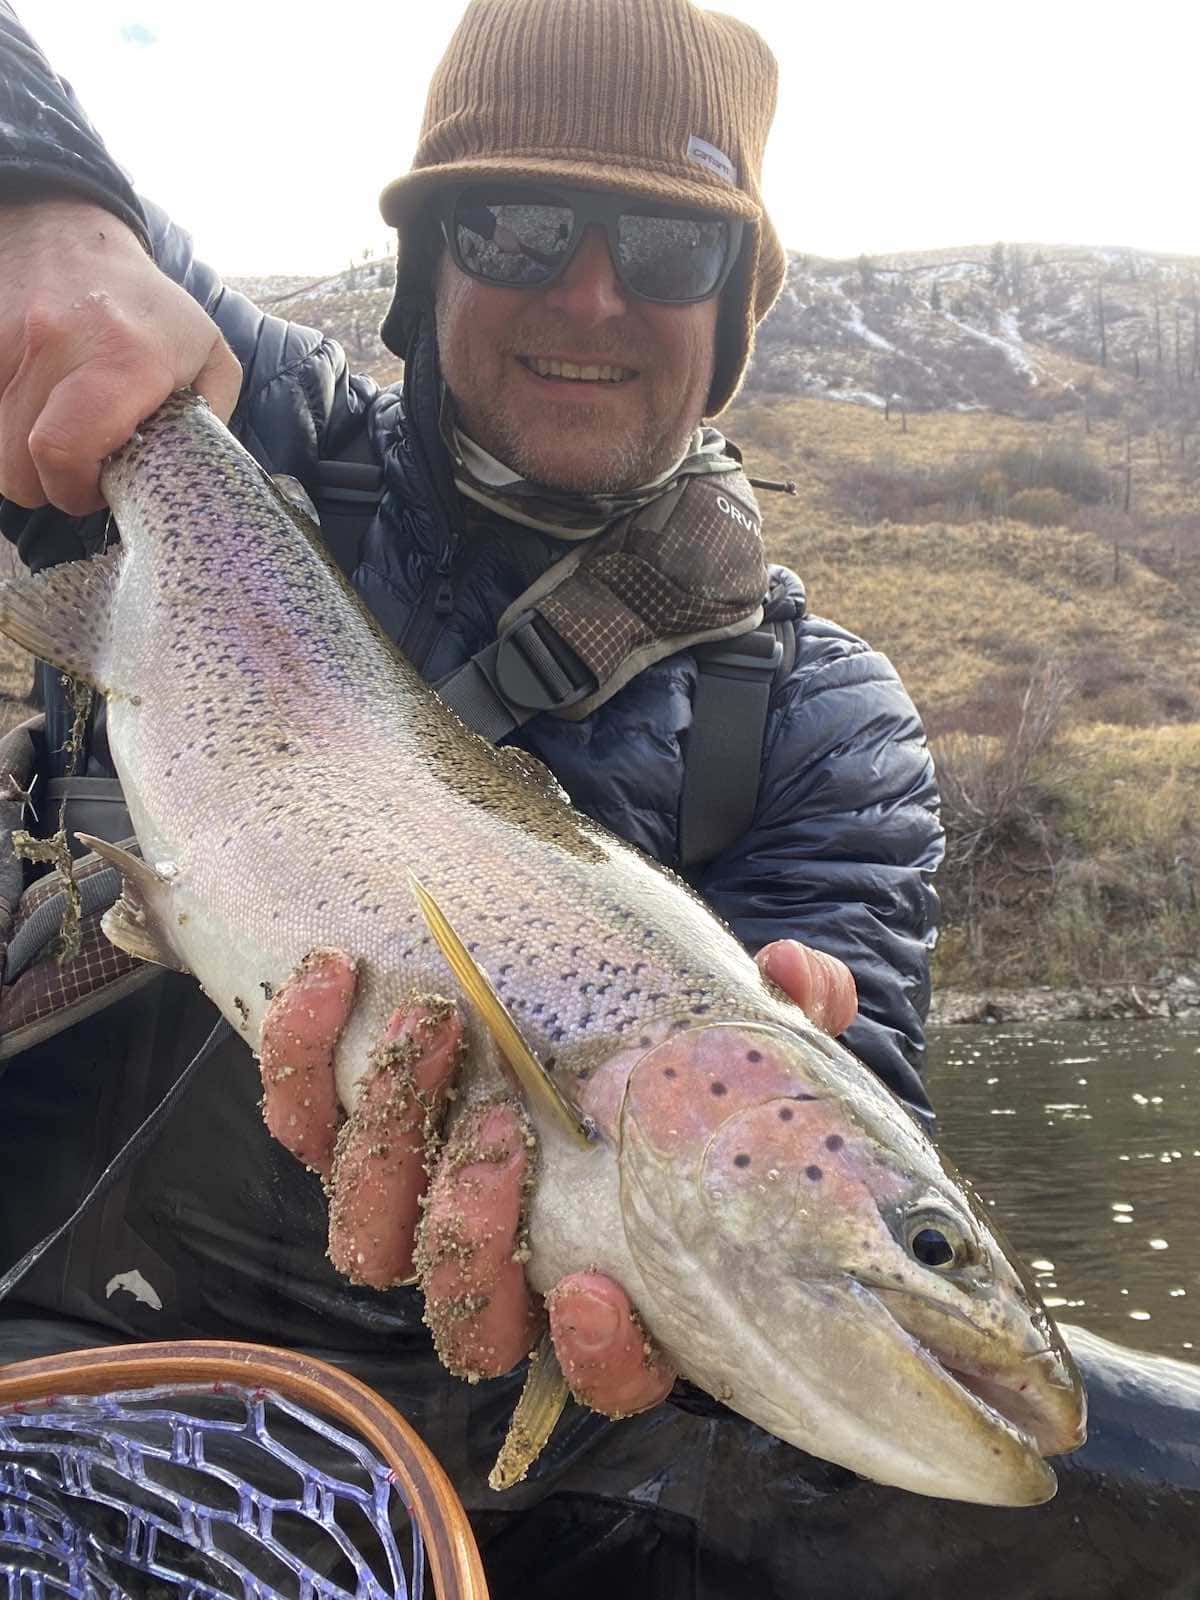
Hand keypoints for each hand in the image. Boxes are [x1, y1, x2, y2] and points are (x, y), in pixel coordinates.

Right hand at [0, 198, 240, 513]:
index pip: (64, 450)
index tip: (99, 488)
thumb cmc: (147, 306)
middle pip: (18, 465)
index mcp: (121, 359)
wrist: (69, 234)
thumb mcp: (207, 354)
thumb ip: (210, 417)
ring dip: (24, 462)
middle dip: (50, 485)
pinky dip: (7, 432)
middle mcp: (52, 347)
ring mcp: (3, 346)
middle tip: (82, 470)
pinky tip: (37, 415)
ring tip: (62, 440)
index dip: (76, 490)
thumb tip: (195, 471)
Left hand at [255, 938, 855, 1420]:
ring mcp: (417, 1203)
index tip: (593, 1287)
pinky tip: (333, 975)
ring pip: (368, 1238)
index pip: (607, 1370)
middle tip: (502, 1125)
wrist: (558, 990)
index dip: (597, 1354)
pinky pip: (300, 1124)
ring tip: (432, 1024)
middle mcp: (508, 1260)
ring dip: (391, 1135)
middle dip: (472, 1233)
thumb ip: (781, 1016)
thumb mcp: (731, 1029)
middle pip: (466, 1317)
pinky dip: (303, 1056)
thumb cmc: (656, 1044)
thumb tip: (796, 979)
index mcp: (613, 1267)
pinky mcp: (346, 1135)